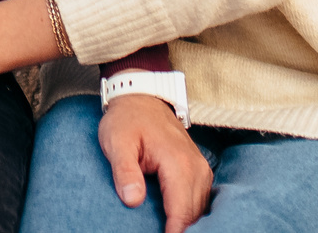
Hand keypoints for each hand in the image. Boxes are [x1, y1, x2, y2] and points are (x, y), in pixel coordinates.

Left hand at [98, 95, 211, 230]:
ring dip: (188, 224)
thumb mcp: (117, 142)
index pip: (181, 211)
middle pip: (194, 214)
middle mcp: (196, 167)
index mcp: (177, 163)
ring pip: (200, 209)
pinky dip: (191, 213)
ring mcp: (201, 168)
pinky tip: (178, 222)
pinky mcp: (199, 169)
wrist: (141, 97)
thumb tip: (133, 200)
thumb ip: (125, 172)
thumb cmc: (127, 120)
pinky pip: (200, 199)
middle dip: (182, 230)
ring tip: (170, 231)